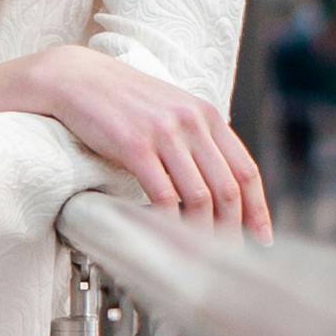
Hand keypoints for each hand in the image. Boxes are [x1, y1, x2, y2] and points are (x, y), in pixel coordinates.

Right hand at [0, 44, 272, 235]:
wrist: (75, 78)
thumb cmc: (122, 101)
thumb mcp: (171, 110)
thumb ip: (197, 140)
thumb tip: (219, 186)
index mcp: (206, 115)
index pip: (246, 170)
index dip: (257, 210)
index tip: (260, 239)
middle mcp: (191, 122)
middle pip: (227, 188)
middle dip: (232, 229)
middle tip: (228, 257)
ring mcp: (164, 132)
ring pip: (199, 195)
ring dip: (202, 231)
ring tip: (199, 255)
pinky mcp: (134, 144)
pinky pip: (162, 193)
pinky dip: (170, 220)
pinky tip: (168, 235)